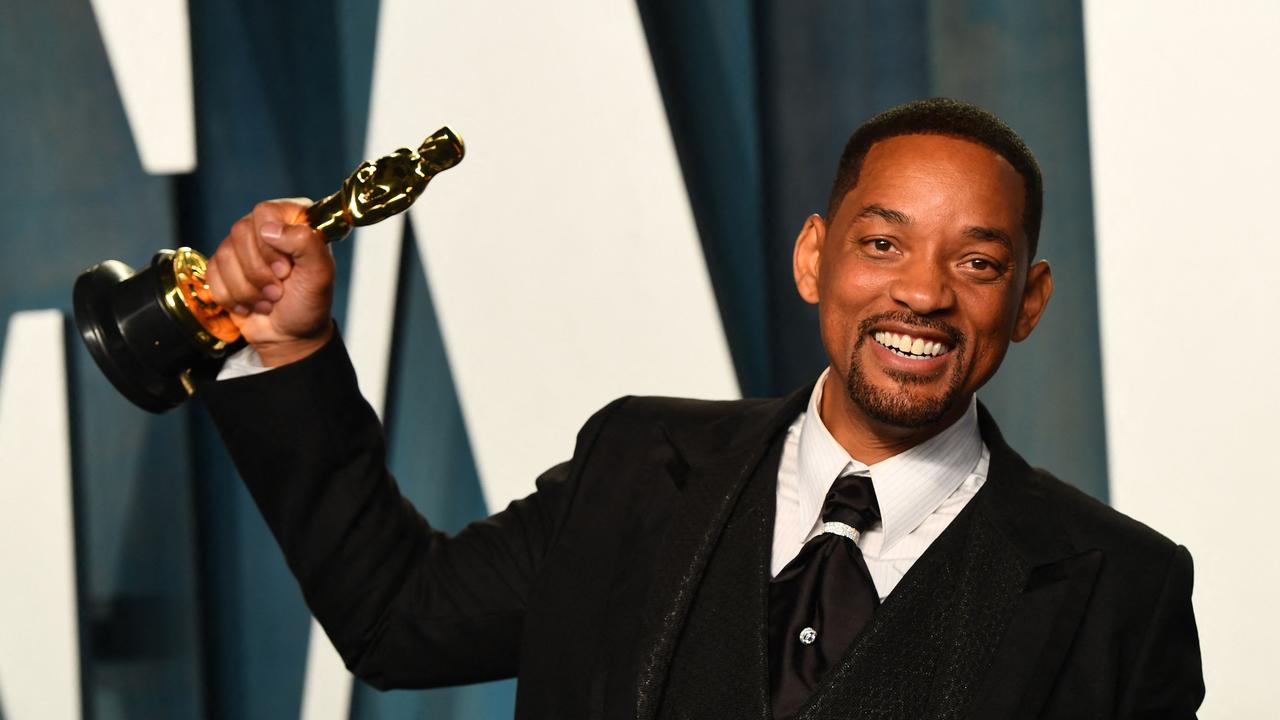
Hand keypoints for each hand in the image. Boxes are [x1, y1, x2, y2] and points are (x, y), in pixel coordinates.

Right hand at [205, 198, 335, 366]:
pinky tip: (252, 303)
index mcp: (293, 219)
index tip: (286, 270)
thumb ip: (306, 243)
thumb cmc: (309, 303)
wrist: (291, 335)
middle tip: (279, 290)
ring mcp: (242, 246)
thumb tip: (270, 229)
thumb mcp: (321, 274)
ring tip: (269, 299)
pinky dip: (232, 297)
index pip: (265, 212)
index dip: (271, 245)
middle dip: (259, 272)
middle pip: (240, 232)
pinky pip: (212, 274)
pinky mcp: (223, 266)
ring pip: (224, 255)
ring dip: (248, 288)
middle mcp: (265, 226)